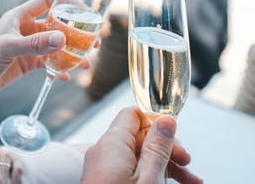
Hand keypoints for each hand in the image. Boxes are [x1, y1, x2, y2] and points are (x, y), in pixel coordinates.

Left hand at [0, 0, 95, 97]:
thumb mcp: (8, 48)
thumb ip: (35, 44)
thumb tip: (63, 39)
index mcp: (21, 16)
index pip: (48, 0)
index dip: (67, 1)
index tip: (85, 10)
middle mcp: (27, 29)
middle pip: (58, 24)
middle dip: (77, 33)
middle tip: (93, 42)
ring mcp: (29, 46)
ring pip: (56, 45)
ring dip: (72, 53)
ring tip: (86, 62)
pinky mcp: (28, 62)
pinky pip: (49, 62)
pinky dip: (59, 68)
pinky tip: (66, 76)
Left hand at [80, 107, 202, 183]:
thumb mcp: (149, 178)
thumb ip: (158, 147)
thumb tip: (165, 119)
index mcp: (111, 144)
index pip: (133, 115)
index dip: (156, 123)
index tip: (175, 139)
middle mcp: (103, 151)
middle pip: (139, 137)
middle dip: (166, 149)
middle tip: (189, 165)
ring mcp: (102, 166)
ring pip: (137, 155)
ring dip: (164, 165)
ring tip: (191, 181)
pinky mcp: (104, 179)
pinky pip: (128, 169)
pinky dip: (148, 175)